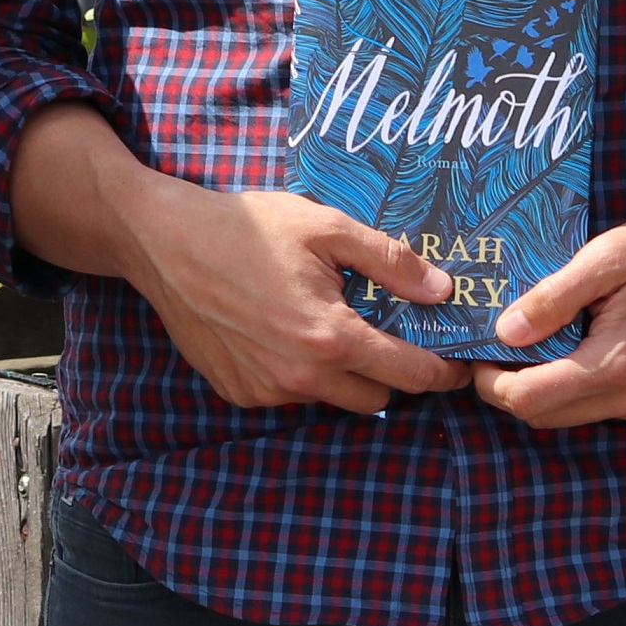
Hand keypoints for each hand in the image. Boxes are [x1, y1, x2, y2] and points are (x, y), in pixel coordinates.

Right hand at [116, 177, 472, 416]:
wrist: (166, 242)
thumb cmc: (248, 228)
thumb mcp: (326, 227)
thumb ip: (389, 261)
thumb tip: (442, 290)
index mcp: (331, 337)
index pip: (411, 376)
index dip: (443, 373)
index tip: (458, 364)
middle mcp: (301, 377)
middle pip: (377, 397)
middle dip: (390, 371)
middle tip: (385, 331)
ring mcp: (266, 391)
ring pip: (331, 398)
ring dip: (342, 373)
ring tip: (327, 322)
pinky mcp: (239, 393)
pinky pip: (289, 395)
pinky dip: (299, 373)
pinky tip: (281, 329)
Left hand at [471, 184, 625, 430]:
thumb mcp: (605, 257)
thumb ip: (553, 297)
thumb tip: (505, 332)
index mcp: (618, 364)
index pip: (531, 401)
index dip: (491, 383)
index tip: (477, 352)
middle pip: (548, 416)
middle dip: (512, 389)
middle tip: (496, 348)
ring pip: (578, 415)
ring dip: (549, 388)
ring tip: (539, 341)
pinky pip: (609, 409)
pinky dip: (584, 387)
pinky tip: (584, 346)